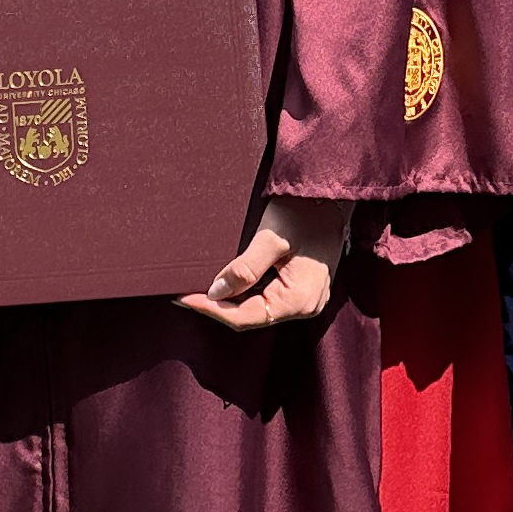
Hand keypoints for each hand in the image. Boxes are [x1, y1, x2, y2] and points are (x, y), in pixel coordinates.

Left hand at [179, 196, 349, 329]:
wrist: (330, 195)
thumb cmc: (302, 212)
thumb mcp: (269, 238)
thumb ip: (244, 269)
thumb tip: (215, 292)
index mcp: (299, 299)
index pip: (245, 317)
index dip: (211, 309)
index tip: (182, 297)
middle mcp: (306, 306)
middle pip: (251, 317)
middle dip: (218, 307)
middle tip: (184, 293)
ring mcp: (307, 300)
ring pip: (258, 309)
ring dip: (230, 301)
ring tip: (199, 289)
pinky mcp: (303, 289)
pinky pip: (268, 299)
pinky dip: (245, 294)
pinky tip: (227, 283)